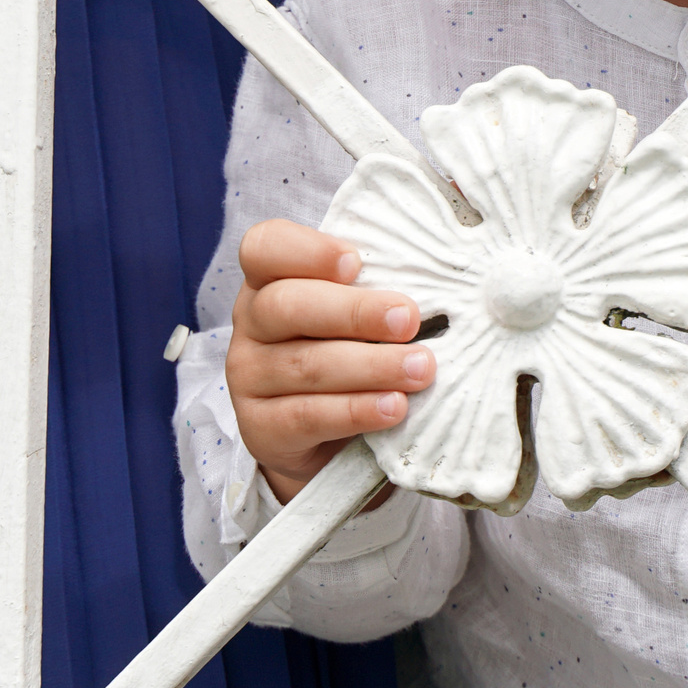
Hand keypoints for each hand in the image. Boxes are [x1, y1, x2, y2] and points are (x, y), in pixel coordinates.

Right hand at [228, 219, 435, 502]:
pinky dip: (356, 411)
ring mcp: (248, 377)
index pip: (264, 248)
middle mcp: (252, 324)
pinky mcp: (260, 429)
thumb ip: (376, 289)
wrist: (319, 439)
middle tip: (409, 320)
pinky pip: (307, 416)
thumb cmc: (345, 352)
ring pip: (306, 365)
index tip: (355, 262)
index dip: (306, 251)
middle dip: (355, 312)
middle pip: (287, 306)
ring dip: (371, 366)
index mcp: (269, 281)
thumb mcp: (353, 315)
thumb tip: (439, 283)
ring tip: (420, 369)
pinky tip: (393, 407)